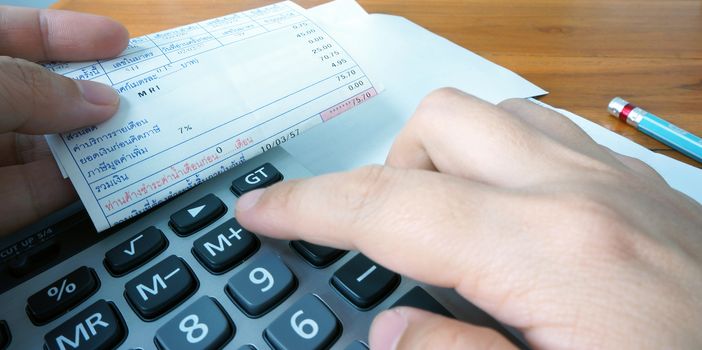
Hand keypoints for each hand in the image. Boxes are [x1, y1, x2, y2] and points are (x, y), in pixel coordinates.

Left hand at [0, 6, 127, 234]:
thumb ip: (35, 90)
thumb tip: (100, 102)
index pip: (13, 35)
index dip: (67, 34)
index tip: (118, 40)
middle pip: (39, 93)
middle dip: (89, 92)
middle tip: (140, 93)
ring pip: (44, 145)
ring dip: (92, 142)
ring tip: (141, 136)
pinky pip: (39, 193)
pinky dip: (78, 187)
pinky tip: (114, 177)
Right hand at [235, 88, 701, 348]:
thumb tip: (386, 334)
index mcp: (551, 251)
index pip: (390, 208)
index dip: (309, 207)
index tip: (260, 208)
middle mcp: (585, 193)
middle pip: (442, 125)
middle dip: (385, 171)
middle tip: (377, 239)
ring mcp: (622, 181)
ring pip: (497, 117)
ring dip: (447, 160)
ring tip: (443, 227)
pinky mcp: (647, 190)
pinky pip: (551, 137)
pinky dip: (504, 160)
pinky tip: (509, 216)